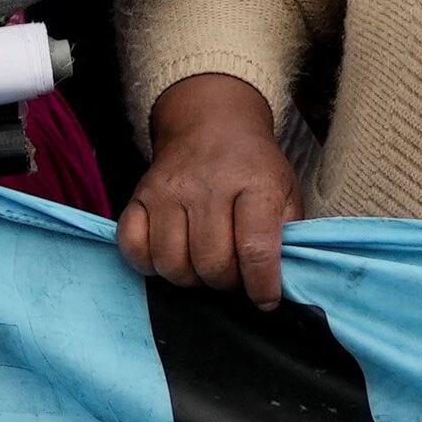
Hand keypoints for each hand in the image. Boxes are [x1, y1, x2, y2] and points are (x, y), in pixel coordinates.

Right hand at [118, 73, 298, 307]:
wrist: (210, 122)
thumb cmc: (252, 166)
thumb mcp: (286, 191)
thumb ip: (288, 236)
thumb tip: (283, 282)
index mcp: (254, 183)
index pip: (255, 249)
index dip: (261, 286)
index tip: (265, 300)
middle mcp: (208, 185)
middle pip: (211, 263)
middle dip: (226, 282)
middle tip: (232, 272)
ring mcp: (169, 190)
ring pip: (172, 264)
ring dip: (190, 278)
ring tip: (203, 263)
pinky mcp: (140, 195)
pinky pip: (133, 248)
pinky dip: (149, 264)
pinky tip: (171, 253)